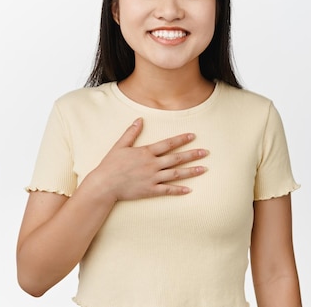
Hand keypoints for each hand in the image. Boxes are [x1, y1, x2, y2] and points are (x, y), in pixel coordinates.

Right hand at [86, 117, 207, 201]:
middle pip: (176, 158)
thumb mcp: (120, 145)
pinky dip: (179, 190)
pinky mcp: (150, 190)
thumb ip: (131, 133)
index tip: (193, 136)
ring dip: (191, 171)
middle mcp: (152, 164)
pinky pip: (168, 190)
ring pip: (176, 174)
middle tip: (206, 152)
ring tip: (204, 169)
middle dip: (193, 155)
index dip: (181, 139)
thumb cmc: (111, 164)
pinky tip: (189, 189)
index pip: (168, 144)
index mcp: (146, 152)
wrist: (104, 184)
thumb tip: (139, 119)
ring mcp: (152, 178)